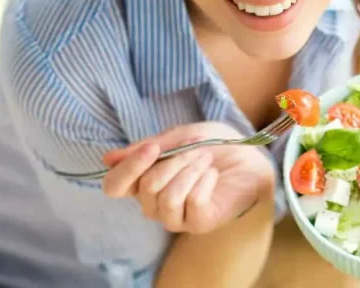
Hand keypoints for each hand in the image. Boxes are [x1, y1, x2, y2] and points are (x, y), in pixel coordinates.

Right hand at [101, 121, 275, 234]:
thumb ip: (145, 149)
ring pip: (167, 196)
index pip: (114, 186)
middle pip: (145, 187)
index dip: (129, 168)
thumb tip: (108, 158)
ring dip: (190, 169)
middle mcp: (154, 204)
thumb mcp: (178, 136)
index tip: (153, 148)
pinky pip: (191, 202)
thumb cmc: (213, 146)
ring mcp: (176, 217)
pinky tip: (213, 176)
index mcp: (143, 181)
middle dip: (174, 160)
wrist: (250, 157)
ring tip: (207, 160)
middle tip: (196, 148)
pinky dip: (205, 181)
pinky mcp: (198, 223)